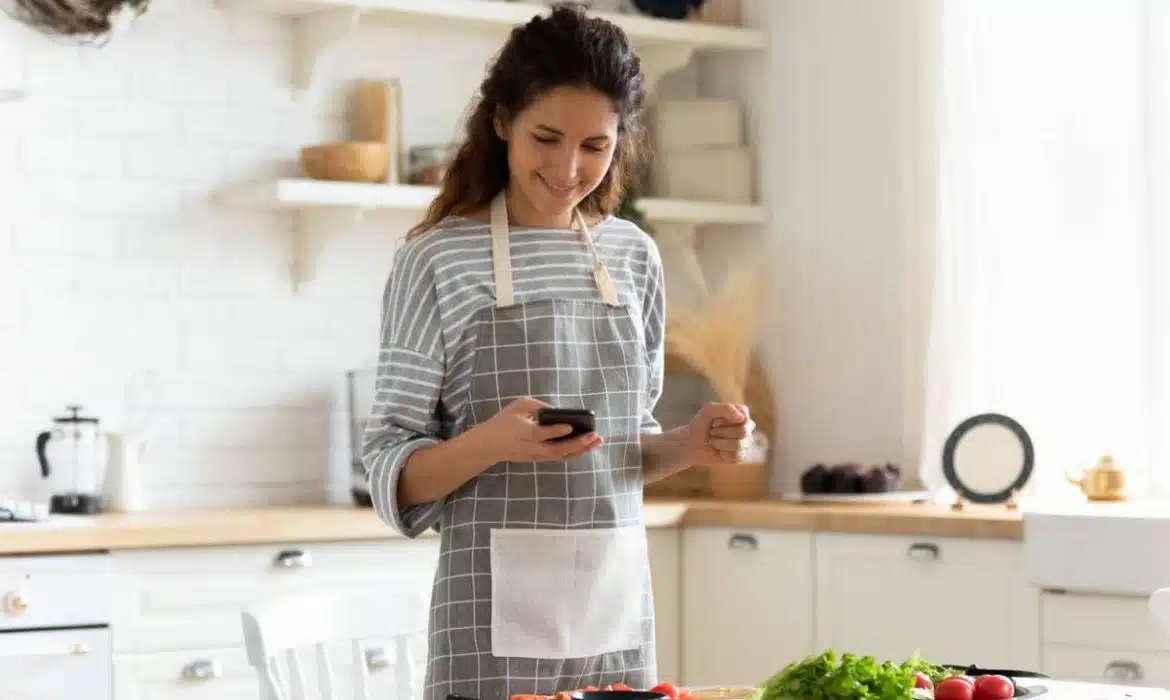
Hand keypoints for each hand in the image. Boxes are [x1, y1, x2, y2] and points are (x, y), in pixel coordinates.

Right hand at [470, 396, 602, 463]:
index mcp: (522, 432)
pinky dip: (575, 453)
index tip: (570, 426)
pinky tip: (587, 446)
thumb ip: (536, 405)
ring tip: (596, 441)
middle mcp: (531, 447)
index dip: (555, 431)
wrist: (489, 445)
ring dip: (580, 450)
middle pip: (555, 450)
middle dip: (577, 444)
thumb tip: (556, 410)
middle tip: (593, 435)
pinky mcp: (540, 459)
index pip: (540, 434)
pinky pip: (560, 458)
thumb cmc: (504, 421)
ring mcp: (536, 456)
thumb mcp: (516, 406)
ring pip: (560, 456)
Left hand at [685, 403, 755, 464]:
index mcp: (742, 414)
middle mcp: (747, 428)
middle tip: (712, 432)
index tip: (714, 421)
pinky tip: (718, 451)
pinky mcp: (740, 456)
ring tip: (713, 441)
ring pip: (739, 444)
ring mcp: (745, 443)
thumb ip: (726, 408)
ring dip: (720, 443)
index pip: (744, 414)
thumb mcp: (709, 410)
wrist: (691, 444)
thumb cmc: (701, 425)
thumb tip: (742, 418)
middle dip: (722, 432)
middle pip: (743, 431)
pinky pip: (736, 456)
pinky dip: (723, 453)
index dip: (725, 419)